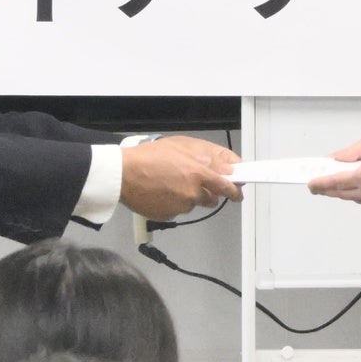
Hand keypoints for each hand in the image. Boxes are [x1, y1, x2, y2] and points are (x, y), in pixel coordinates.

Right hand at [118, 137, 238, 218]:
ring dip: (188, 196)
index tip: (238, 192)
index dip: (235, 190)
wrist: (123, 174)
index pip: (227, 188)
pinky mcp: (168, 216)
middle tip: (190, 180)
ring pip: (193, 204)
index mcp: (199, 174)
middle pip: (211, 198)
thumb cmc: (148, 157)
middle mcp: (193, 194)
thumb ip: (210, 157)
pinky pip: (177, 210)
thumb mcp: (182, 146)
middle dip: (207, 191)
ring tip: (169, 182)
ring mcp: (180, 207)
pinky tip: (161, 191)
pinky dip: (173, 203)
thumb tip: (229, 168)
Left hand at [307, 132, 360, 207]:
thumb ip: (354, 153)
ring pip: (351, 197)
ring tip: (331, 186)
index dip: (320, 183)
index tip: (310, 184)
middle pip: (340, 193)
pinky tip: (352, 188)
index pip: (334, 182)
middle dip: (326, 189)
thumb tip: (338, 158)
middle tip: (316, 186)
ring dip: (340, 192)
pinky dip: (353, 193)